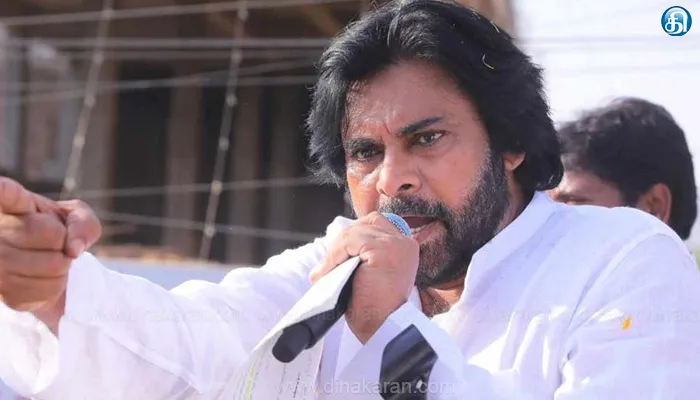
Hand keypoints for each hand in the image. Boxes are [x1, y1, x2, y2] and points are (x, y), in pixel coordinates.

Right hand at [0, 178, 101, 326]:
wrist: (47, 264)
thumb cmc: (60, 231)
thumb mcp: (78, 218)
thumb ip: (83, 223)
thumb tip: (73, 249)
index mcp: (14, 204)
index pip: (8, 194)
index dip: (3, 190)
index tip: (1, 186)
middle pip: (50, 233)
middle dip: (63, 239)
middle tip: (53, 241)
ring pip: (53, 265)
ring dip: (63, 265)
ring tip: (47, 258)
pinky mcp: (2, 291)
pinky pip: (48, 290)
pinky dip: (56, 286)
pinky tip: (41, 277)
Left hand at [310, 212, 418, 342]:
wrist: (382, 329)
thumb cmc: (374, 308)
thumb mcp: (370, 274)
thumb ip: (361, 255)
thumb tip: (334, 246)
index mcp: (404, 247)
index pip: (374, 225)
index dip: (352, 238)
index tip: (337, 259)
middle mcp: (405, 242)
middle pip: (364, 224)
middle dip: (342, 243)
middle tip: (326, 267)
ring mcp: (396, 245)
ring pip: (355, 232)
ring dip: (335, 251)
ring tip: (325, 272)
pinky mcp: (384, 251)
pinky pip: (350, 242)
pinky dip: (335, 255)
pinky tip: (328, 271)